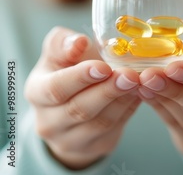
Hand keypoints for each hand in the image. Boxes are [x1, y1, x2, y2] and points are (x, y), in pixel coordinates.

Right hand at [24, 27, 141, 169]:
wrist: (73, 106)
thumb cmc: (69, 70)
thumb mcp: (60, 54)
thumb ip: (64, 44)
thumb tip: (78, 42)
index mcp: (37, 92)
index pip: (55, 88)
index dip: (80, 78)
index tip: (104, 67)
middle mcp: (49, 121)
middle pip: (80, 109)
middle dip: (108, 91)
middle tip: (130, 75)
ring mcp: (70, 139)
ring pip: (101, 122)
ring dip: (123, 100)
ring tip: (139, 81)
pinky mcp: (95, 146)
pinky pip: (115, 128)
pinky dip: (130, 109)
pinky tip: (140, 93)